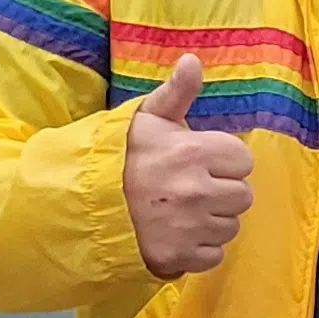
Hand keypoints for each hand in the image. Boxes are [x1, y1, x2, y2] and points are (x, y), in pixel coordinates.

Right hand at [122, 54, 255, 278]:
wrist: (75, 204)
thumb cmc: (116, 156)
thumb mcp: (145, 117)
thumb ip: (176, 92)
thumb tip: (193, 60)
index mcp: (193, 151)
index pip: (243, 160)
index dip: (223, 161)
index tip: (199, 161)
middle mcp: (197, 190)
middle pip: (242, 195)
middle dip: (220, 190)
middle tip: (189, 187)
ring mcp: (188, 227)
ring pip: (230, 226)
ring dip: (211, 220)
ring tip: (180, 211)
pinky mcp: (179, 257)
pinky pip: (214, 255)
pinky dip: (198, 248)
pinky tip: (176, 233)